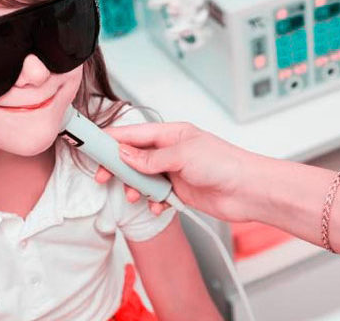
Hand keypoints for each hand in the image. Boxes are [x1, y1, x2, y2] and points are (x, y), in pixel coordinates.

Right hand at [94, 122, 265, 221]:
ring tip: (137, 195)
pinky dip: (152, 201)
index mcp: (171, 134)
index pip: (133, 133)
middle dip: (118, 167)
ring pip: (142, 178)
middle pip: (133, 157)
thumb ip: (150, 158)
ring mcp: (174, 172)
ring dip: (135, 187)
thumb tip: (124, 155)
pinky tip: (157, 206)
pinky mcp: (180, 191)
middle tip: (104, 177)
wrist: (249, 191)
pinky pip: (156, 195)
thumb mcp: (182, 155)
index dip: (111, 139)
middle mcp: (171, 151)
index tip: (91, 145)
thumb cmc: (225, 164)